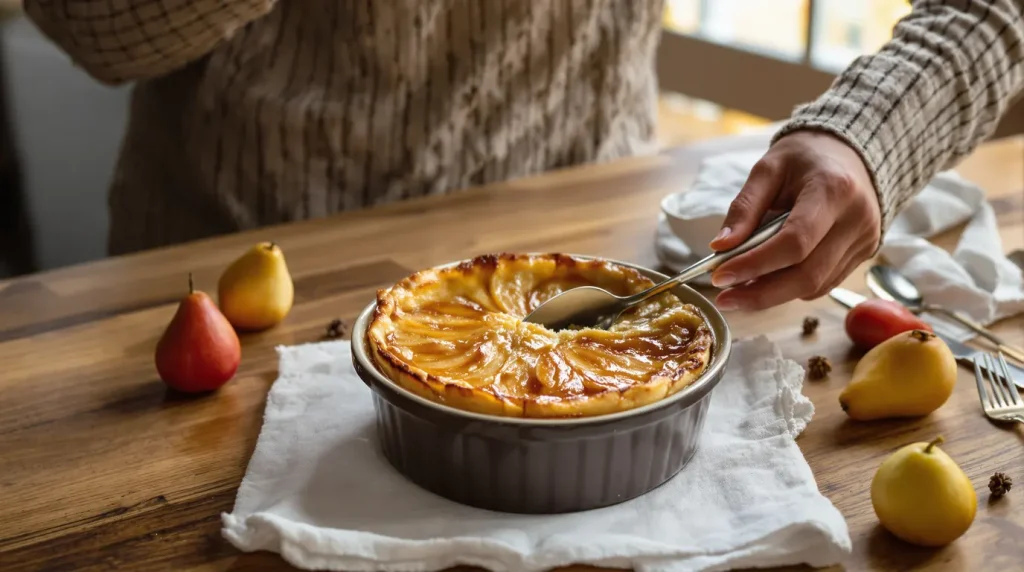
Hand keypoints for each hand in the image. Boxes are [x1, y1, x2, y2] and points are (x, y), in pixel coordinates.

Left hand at [708, 130, 880, 310]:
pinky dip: (791, 289)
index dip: (755, 264)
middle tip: (724, 298)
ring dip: (773, 295)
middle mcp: (857, 219)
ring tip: (738, 290)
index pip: (794, 242)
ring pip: (815, 286)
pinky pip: (823, 284)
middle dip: (761, 293)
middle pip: (807, 275)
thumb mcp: (767, 169)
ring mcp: (865, 240)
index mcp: (833, 190)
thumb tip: (720, 248)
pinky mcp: (864, 254)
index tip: (719, 276)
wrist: (848, 153)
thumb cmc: (804, 158)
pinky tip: (766, 282)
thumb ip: (744, 208)